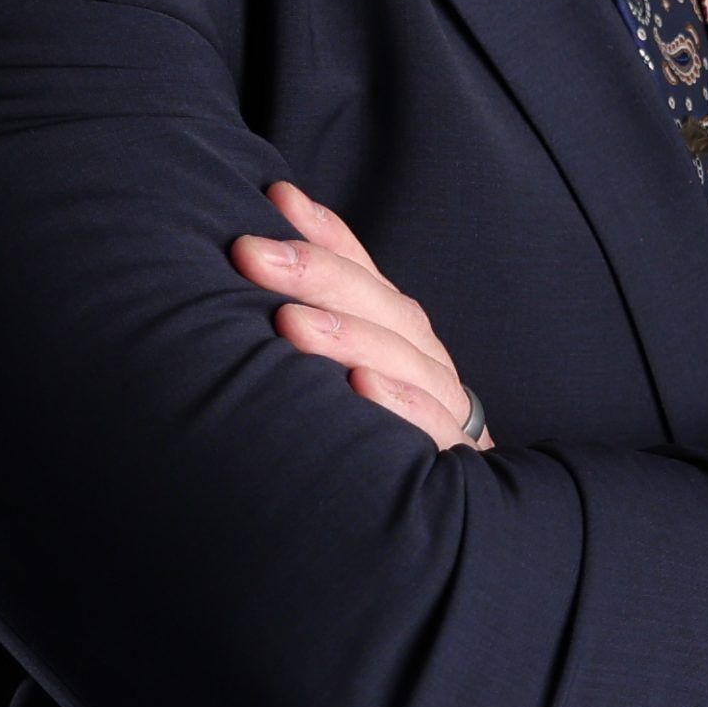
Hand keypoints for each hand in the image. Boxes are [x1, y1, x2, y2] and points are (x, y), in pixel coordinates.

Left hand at [230, 182, 487, 452]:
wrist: (454, 507)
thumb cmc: (383, 430)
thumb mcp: (351, 366)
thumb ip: (316, 310)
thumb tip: (265, 231)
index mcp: (398, 330)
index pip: (362, 268)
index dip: (322, 232)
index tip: (275, 199)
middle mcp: (423, 356)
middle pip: (378, 304)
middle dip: (314, 273)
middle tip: (252, 255)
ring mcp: (443, 403)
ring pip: (402, 357)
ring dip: (346, 335)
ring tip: (290, 321)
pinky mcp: (455, 457)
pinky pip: (432, 425)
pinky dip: (398, 403)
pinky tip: (360, 386)